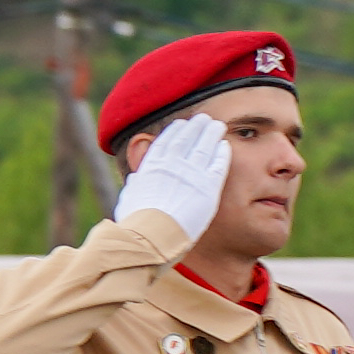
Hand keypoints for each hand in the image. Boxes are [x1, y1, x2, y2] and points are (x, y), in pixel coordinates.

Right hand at [113, 113, 231, 243]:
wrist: (152, 235)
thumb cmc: (136, 223)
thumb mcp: (129, 199)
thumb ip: (135, 187)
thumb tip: (135, 181)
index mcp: (151, 167)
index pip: (164, 142)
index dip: (174, 132)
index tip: (180, 125)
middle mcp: (171, 165)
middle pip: (186, 139)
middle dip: (195, 126)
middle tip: (203, 119)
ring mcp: (190, 174)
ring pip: (204, 147)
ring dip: (211, 134)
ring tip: (217, 125)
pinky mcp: (207, 187)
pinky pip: (217, 165)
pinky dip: (221, 154)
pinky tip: (225, 146)